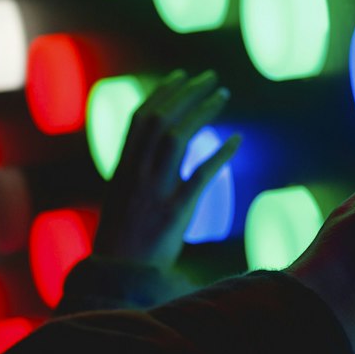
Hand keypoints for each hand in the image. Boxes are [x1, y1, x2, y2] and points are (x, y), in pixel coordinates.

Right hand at [92, 70, 241, 267]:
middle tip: (210, 77)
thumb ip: (136, 171)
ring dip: (202, 111)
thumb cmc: (121, 240)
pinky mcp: (175, 211)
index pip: (140, 118)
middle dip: (186, 93)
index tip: (181, 76)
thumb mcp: (121, 198)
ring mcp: (155, 190)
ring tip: (222, 95)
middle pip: (160, 119)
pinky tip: (237, 139)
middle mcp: (136, 173)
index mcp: (122, 167)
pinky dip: (220, 153)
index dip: (161, 93)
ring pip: (177, 137)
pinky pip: (201, 174)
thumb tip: (156, 148)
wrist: (118, 277)